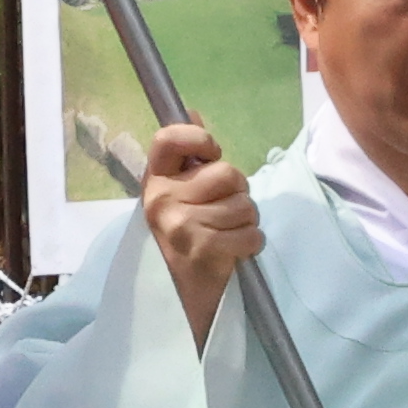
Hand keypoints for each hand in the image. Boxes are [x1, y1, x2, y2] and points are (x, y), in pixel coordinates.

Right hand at [139, 119, 263, 334]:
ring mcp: (181, 225)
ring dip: (247, 221)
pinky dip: (252, 243)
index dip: (199, 138)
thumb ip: (188, 157)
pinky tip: (235, 250)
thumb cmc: (182, 237)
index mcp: (155, 181)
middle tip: (222, 212)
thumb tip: (193, 110)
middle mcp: (162, 200)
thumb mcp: (177, 194)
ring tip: (228, 233)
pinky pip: (251, 233)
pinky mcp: (203, 250)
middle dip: (238, 193)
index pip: (169, 137)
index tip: (212, 154)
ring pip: (245, 205)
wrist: (176, 297)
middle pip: (227, 173)